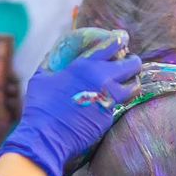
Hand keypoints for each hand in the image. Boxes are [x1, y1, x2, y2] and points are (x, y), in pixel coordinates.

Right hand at [0, 27, 142, 175]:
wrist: (46, 137)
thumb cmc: (41, 106)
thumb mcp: (42, 76)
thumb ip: (53, 61)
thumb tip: (56, 53)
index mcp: (86, 66)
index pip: (113, 44)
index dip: (121, 39)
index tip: (123, 38)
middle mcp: (102, 81)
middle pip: (133, 65)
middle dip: (133, 62)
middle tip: (129, 63)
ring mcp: (109, 100)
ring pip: (134, 86)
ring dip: (132, 82)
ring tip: (126, 82)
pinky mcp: (109, 117)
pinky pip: (120, 105)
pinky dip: (116, 101)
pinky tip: (106, 102)